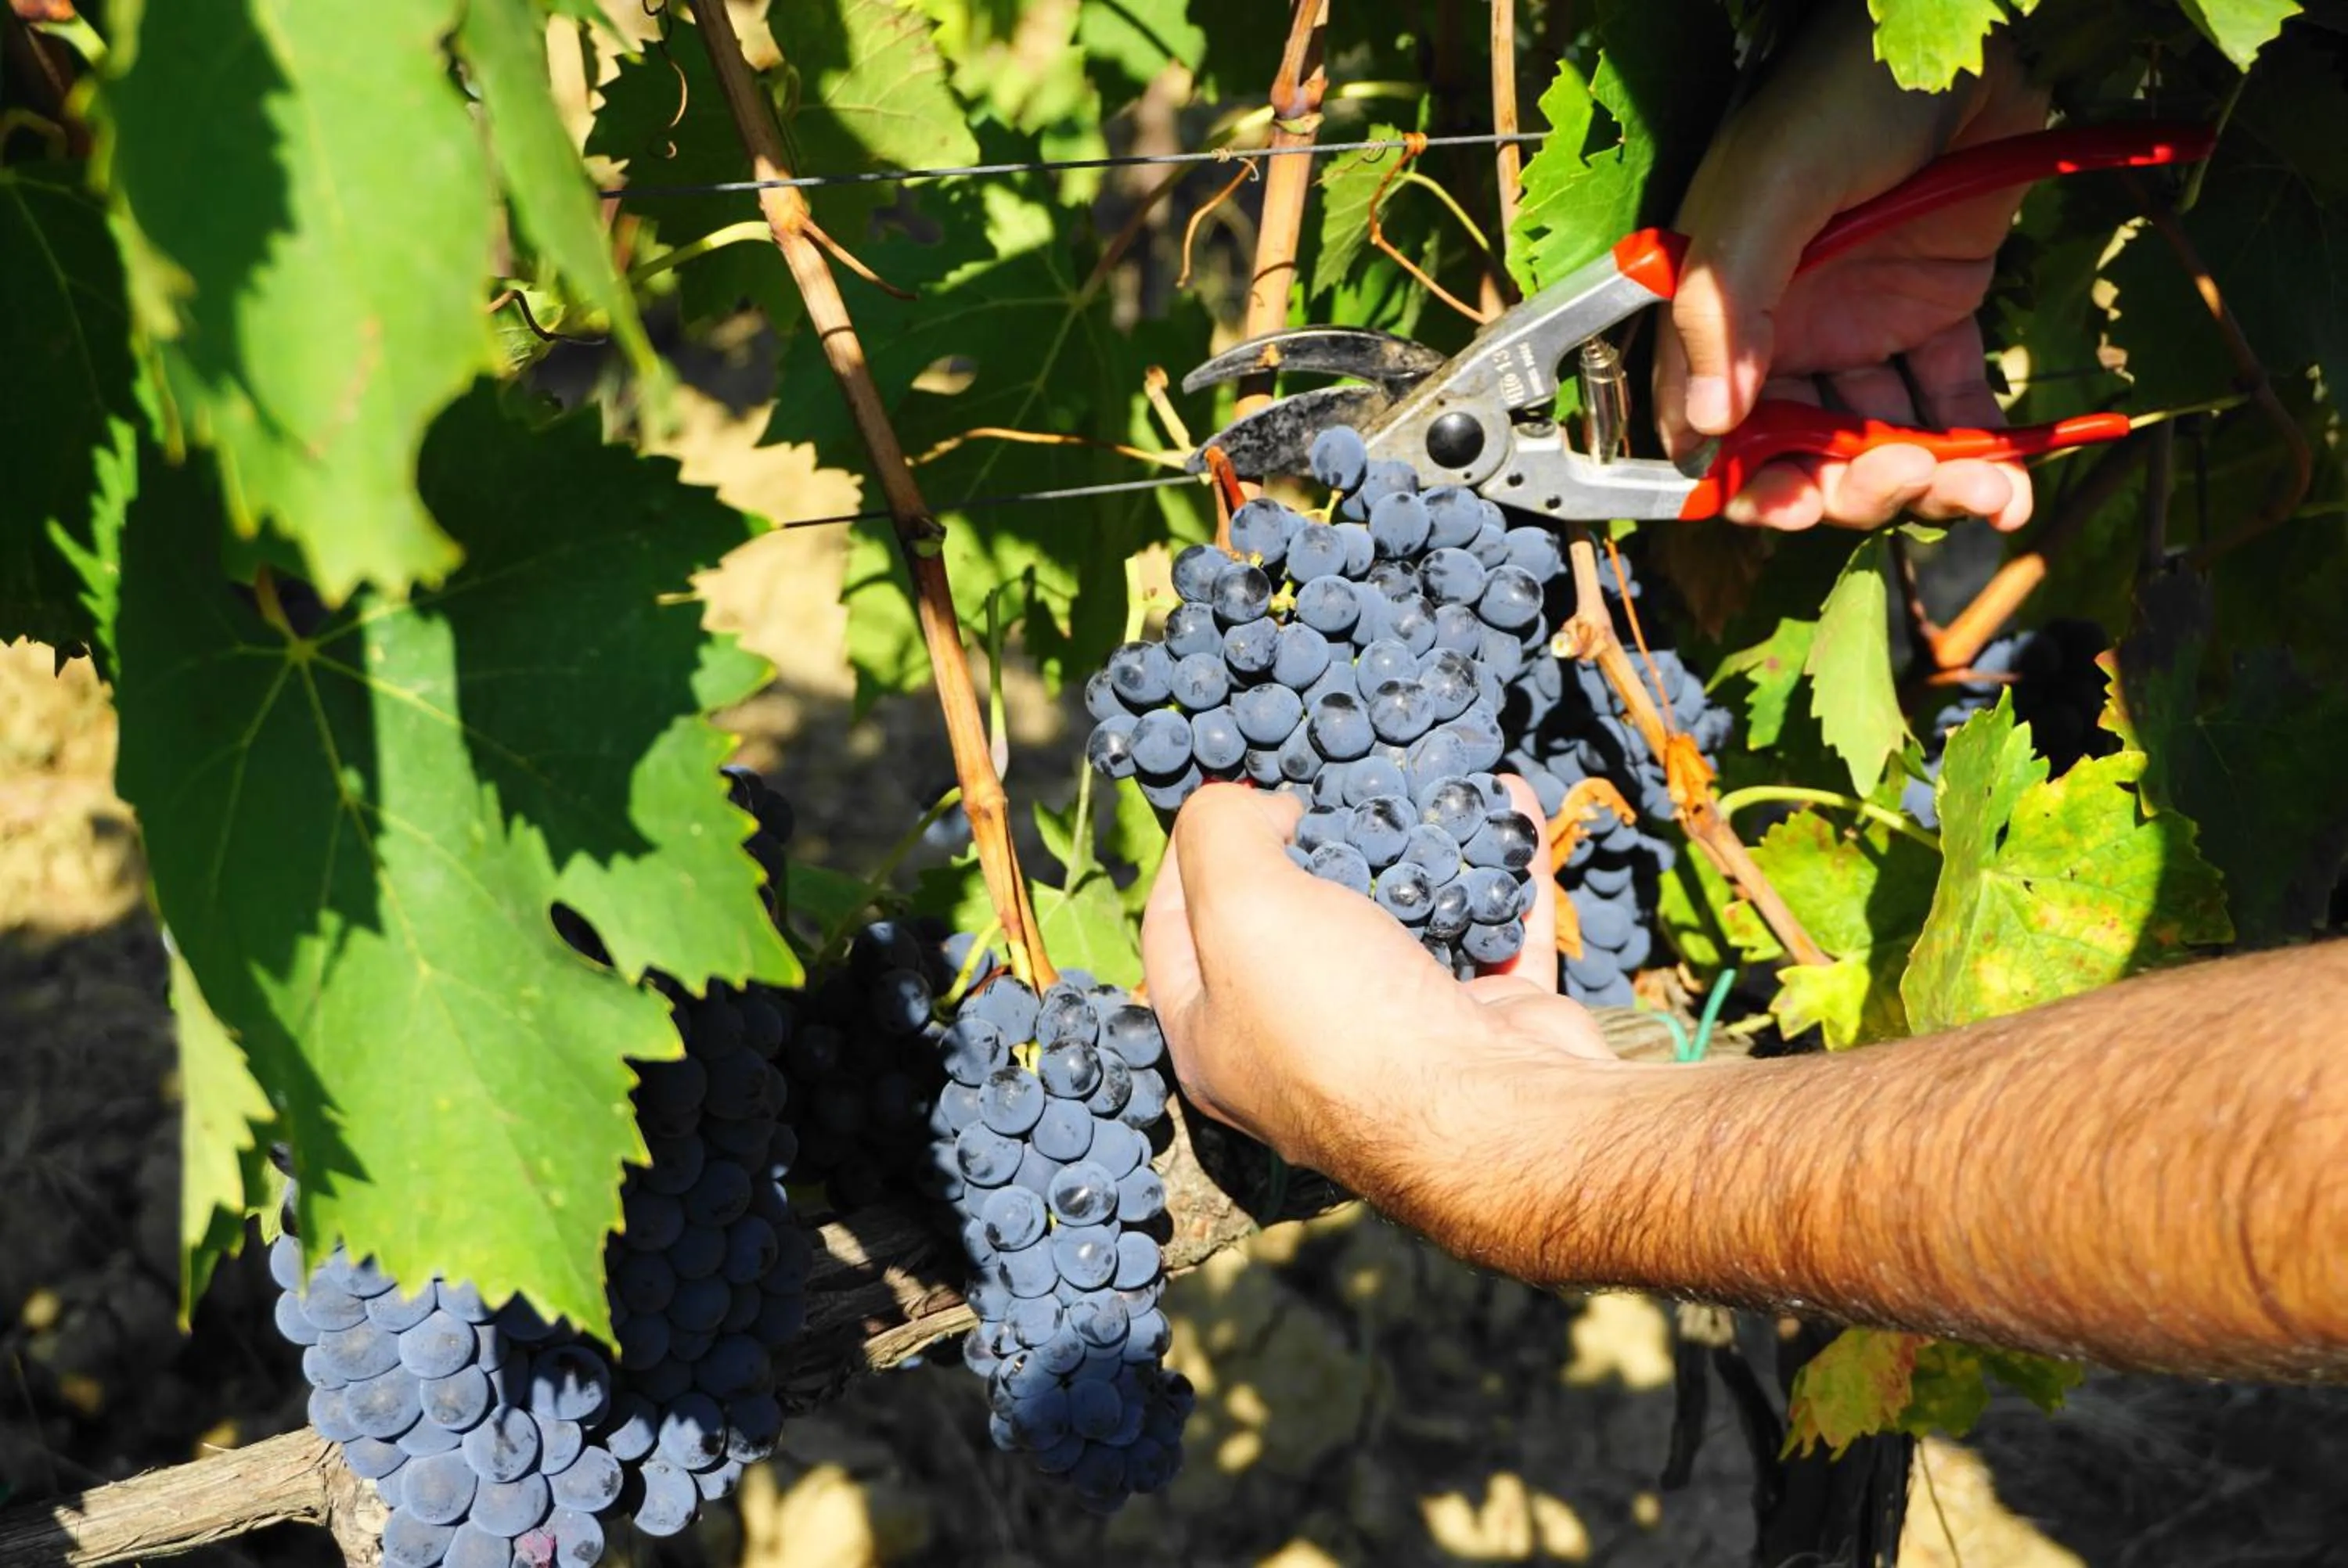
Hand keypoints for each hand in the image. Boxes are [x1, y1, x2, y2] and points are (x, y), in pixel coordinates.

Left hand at [1139, 781, 1617, 1216]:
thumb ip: (1219, 835)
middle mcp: (1300, 1045)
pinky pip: (1490, 925)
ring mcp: (1401, 1041)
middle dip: (1310, 843)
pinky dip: (1496, 863)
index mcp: (1215, 1038)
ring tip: (1414, 779)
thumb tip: (1256, 808)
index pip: (1173, 929)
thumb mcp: (1238, 905)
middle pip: (1291, 922)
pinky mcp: (1486, 1026)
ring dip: (1411, 848)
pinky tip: (1506, 800)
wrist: (1488, 1117)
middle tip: (1325, 788)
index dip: (1190, 853)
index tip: (1236, 797)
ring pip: (1398, 921)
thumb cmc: (1337, 1014)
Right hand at [1655, 3, 2050, 531]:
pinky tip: (2012, 488)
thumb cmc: (1848, 88)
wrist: (1968, 35)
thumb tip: (1709, 423)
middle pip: (1800, 450)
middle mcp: (1782, 330)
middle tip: (1904, 477)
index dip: (1745, 480)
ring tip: (1984, 493)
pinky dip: (1978, 451)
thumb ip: (1730, 300)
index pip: (1709, 426)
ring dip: (1925, 481)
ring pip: (1876, 438)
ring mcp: (1857, 327)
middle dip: (1850, 485)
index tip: (1796, 502)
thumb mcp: (1775, 185)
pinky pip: (1948, 401)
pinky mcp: (1930, 314)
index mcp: (1721, 306)